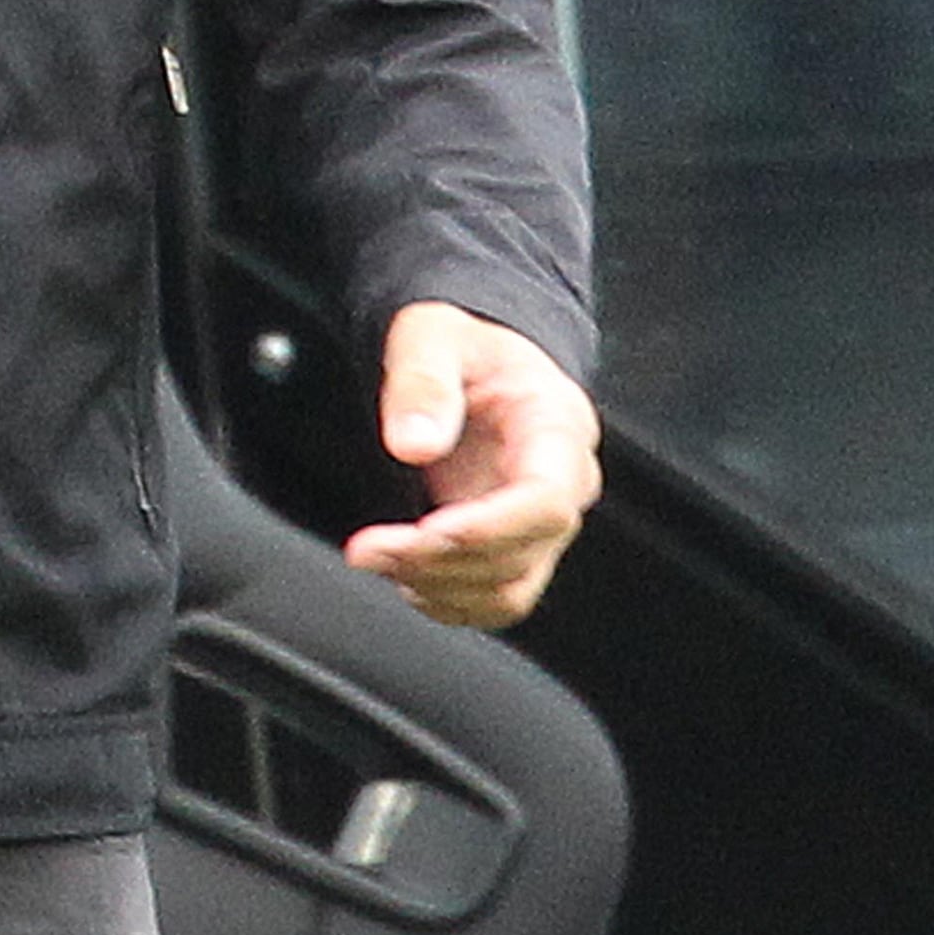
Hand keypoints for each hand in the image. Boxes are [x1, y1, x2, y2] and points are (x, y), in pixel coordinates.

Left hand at [345, 301, 599, 630]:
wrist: (475, 361)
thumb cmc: (464, 346)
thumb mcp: (432, 334)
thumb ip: (422, 382)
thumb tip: (414, 443)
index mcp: (558, 427)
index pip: (546, 501)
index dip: (488, 528)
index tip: (428, 530)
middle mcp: (563, 482)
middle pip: (522, 554)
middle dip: (440, 561)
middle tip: (370, 546)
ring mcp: (541, 523)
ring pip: (508, 590)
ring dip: (436, 587)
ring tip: (376, 558)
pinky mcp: (514, 547)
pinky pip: (492, 599)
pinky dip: (443, 599)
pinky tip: (402, 574)